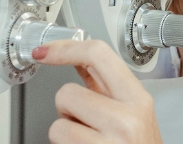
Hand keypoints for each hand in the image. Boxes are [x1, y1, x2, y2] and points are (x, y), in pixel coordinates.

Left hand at [33, 40, 162, 143]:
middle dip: (67, 109)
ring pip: (57, 126)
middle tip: (86, 123)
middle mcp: (127, 120)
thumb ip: (106, 87)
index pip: (98, 56)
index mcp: (138, 100)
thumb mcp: (133, 114)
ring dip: (66, 135)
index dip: (64, 48)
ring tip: (88, 141)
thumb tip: (77, 57)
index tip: (44, 50)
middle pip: (67, 93)